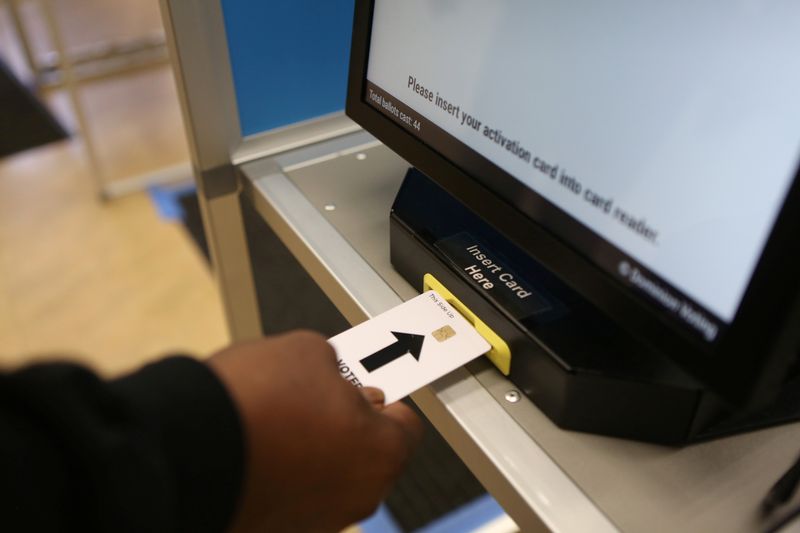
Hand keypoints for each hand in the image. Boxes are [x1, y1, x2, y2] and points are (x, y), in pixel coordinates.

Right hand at [208, 330, 422, 532]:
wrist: (185, 445)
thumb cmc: (255, 399)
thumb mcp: (308, 351)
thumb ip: (335, 367)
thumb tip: (329, 374)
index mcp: (381, 453)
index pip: (407, 424)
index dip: (388, 397)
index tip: (370, 387)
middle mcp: (358, 497)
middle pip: (369, 453)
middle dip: (350, 424)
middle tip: (322, 397)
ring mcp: (318, 521)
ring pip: (331, 476)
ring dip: (317, 450)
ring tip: (281, 419)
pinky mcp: (278, 529)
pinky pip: (296, 494)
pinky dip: (286, 473)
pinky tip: (259, 446)